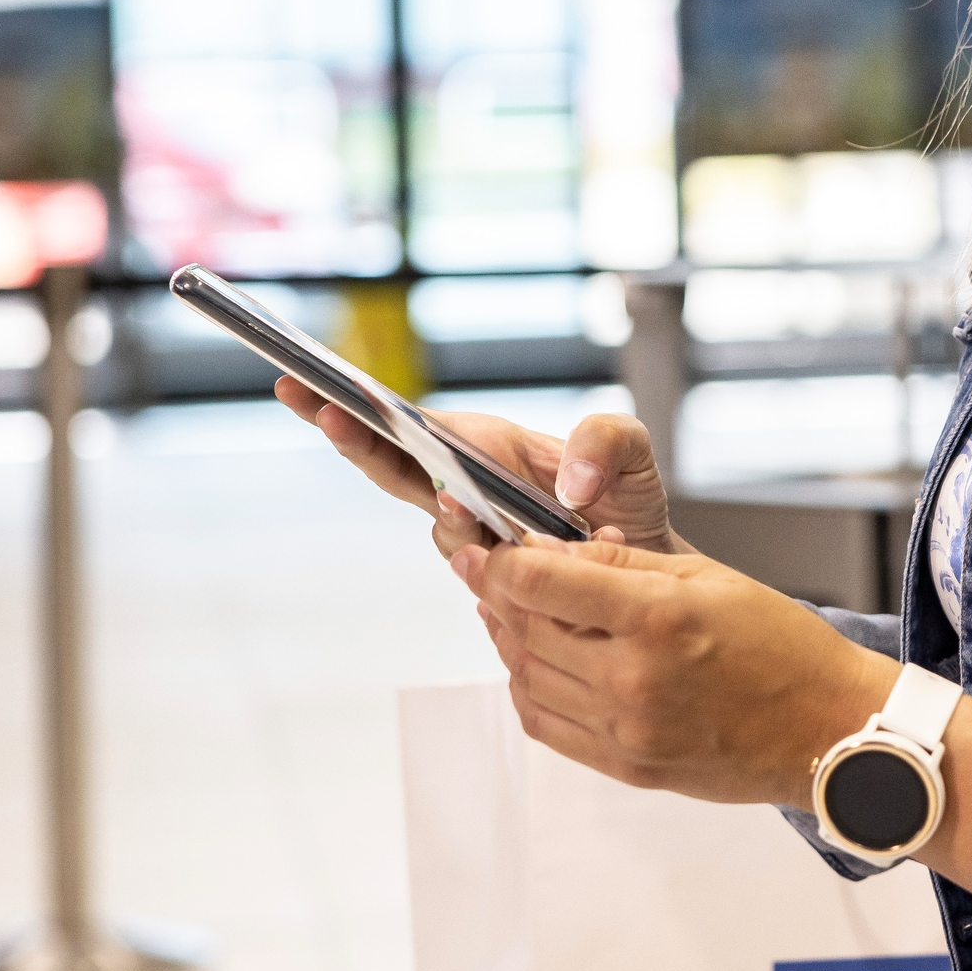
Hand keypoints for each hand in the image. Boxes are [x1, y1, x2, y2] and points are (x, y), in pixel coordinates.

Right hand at [271, 379, 692, 561]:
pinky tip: (514, 550)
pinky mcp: (498, 579)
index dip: (367, 409)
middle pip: (393, 464)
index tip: (328, 391)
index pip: (413, 423)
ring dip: (449, 516)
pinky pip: (480, 570)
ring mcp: (477, 537)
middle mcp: (468, 487)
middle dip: (354, 436)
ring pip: (441, 528)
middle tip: (325, 410)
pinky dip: (488, 560)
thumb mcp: (632, 450)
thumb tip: (567, 483)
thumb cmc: (627, 501)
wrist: (647, 568)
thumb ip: (606, 439)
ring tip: (467, 500)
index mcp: (486, 444)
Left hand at [454, 535, 899, 810]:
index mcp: (657, 619)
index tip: (485, 549)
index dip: (500, 562)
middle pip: (526, 631)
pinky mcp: (626, 766)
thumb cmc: (781, 646)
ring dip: (509, 642)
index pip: (541, 584)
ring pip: (528, 678)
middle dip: (498, 596)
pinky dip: (529, 689)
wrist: (827, 728)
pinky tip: (536, 664)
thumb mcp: (708, 577)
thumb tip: (548, 551)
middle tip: (489, 573)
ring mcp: (627, 730)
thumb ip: (621, 565)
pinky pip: (547, 725)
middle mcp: (633, 679)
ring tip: (513, 613)